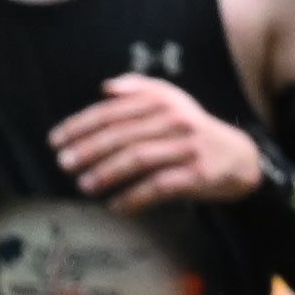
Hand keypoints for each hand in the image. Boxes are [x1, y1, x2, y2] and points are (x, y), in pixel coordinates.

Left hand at [54, 66, 267, 208]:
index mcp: (163, 101)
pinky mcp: (197, 174)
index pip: (113, 111)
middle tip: (64, 164)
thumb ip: (139, 88)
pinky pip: (159, 187)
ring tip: (85, 185)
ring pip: (138, 160)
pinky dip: (134, 198)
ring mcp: (188, 148)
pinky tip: (115, 206)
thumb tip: (105, 88)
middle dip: (88, 150)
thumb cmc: (193, 129)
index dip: (80, 125)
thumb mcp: (172, 100)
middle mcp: (176, 120)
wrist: (239, 157)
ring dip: (107, 174)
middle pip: (122, 135)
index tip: (56, 140)